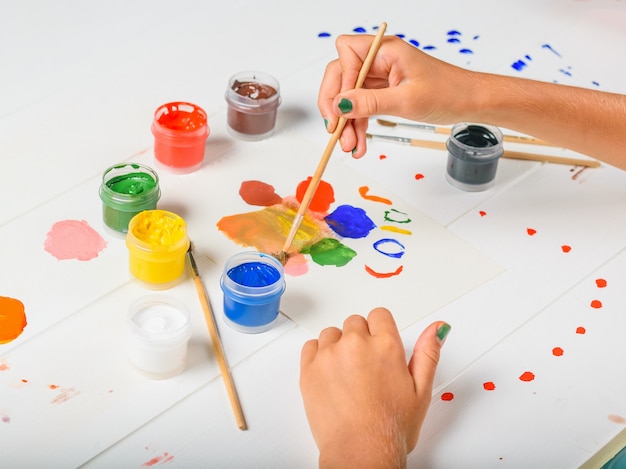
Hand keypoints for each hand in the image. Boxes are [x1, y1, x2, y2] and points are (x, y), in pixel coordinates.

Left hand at [300, 307, 449, 467]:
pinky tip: (330, 375)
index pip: (379, 315)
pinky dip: (318, 356)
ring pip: (332, 333)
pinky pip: (310, 347)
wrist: (361, 453)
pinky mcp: (309, 369)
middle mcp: (356, 345)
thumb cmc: (389, 428)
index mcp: (385, 346)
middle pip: (355, 322)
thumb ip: (428, 354)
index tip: (379, 346)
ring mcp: (329, 356)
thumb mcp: (421, 391)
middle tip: (366, 368)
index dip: (380, 331)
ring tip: (347, 375)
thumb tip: (436, 329)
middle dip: (361, 339)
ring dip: (338, 347)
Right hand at [318, 34, 471, 157]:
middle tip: (336, 131)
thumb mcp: (406, 100)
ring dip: (346, 122)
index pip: (346, 55)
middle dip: (336, 106)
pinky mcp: (382, 92)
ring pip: (349, 96)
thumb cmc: (448, 92)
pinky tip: (359, 143)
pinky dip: (358, 125)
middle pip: (341, 76)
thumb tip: (340, 104)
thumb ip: (370, 102)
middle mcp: (379, 59)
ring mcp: (380, 76)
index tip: (341, 109)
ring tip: (350, 146)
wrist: (468, 102)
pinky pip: (361, 107)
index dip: (340, 82)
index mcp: (386, 50)